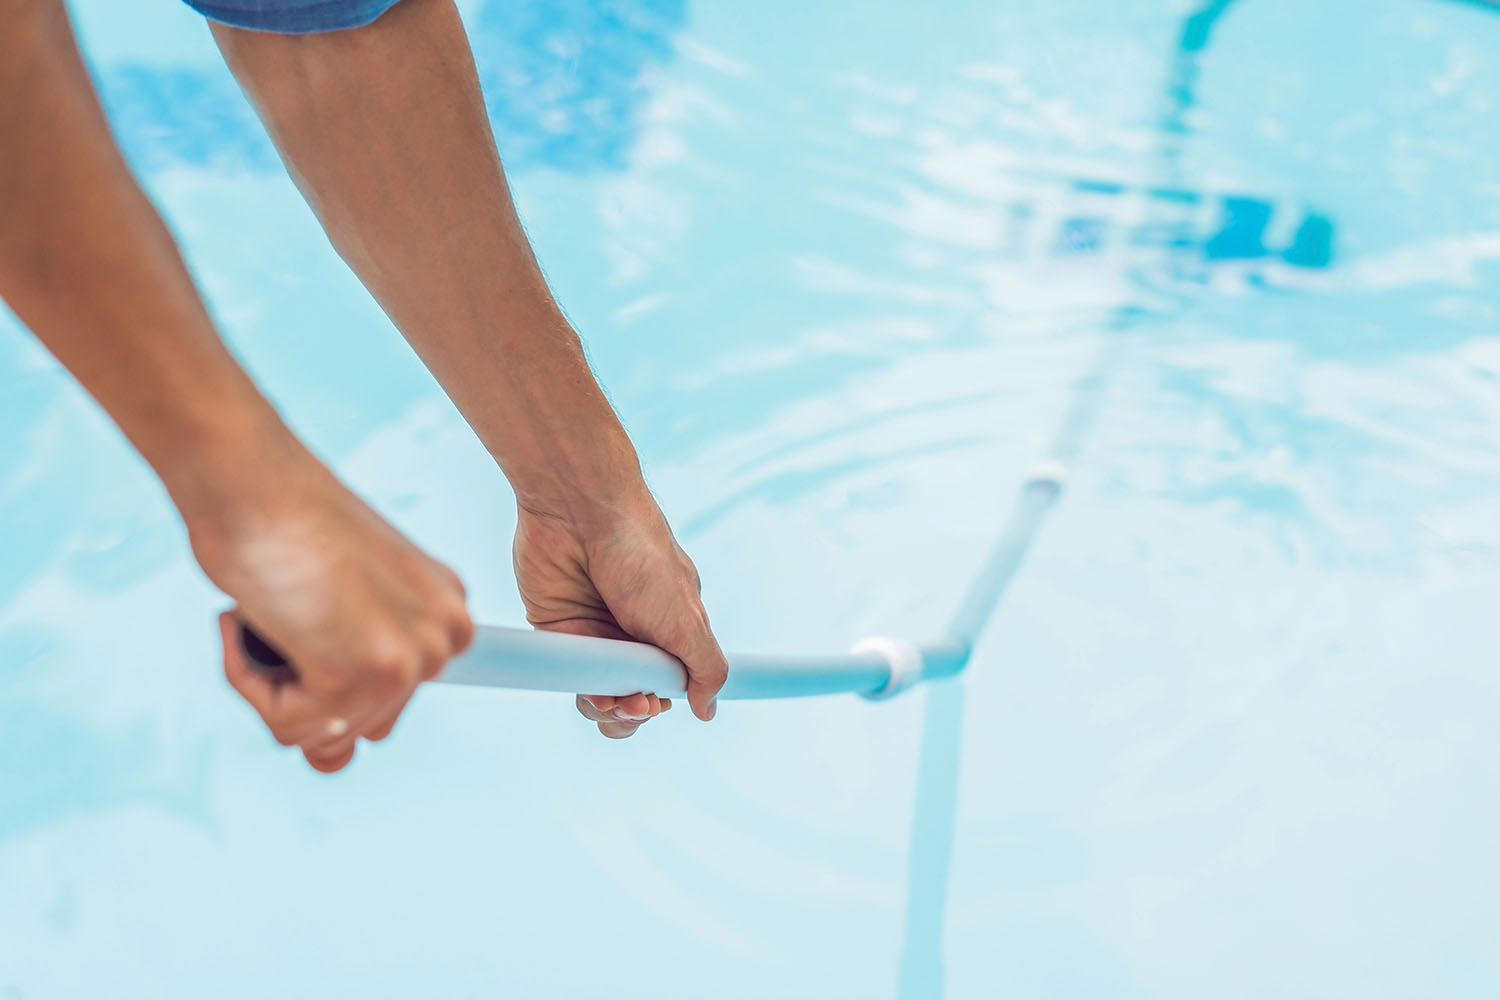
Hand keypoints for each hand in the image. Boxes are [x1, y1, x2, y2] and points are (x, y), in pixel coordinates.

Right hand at [187, 437, 473, 771]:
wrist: (252, 478)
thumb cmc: (283, 523)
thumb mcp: (343, 598)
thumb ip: (350, 671)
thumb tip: (334, 760)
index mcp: (447, 612)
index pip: (394, 697)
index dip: (334, 672)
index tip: (318, 624)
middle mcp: (444, 638)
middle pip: (360, 724)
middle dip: (302, 685)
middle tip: (282, 610)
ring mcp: (407, 659)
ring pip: (317, 732)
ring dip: (270, 684)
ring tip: (270, 609)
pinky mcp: (358, 675)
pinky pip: (285, 726)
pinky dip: (249, 682)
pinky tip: (251, 619)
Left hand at [513, 492, 727, 738]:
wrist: (581, 513)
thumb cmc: (642, 556)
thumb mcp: (688, 620)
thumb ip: (705, 668)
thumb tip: (708, 710)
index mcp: (671, 628)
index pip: (669, 683)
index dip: (662, 702)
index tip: (658, 702)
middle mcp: (633, 633)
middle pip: (634, 696)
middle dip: (637, 711)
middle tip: (638, 704)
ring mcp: (596, 633)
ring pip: (601, 695)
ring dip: (610, 710)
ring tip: (616, 703)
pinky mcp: (560, 631)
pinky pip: (570, 678)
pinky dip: (584, 694)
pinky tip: (594, 693)